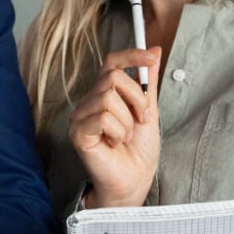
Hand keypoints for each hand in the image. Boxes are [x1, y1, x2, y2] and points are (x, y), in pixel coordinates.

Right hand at [69, 47, 162, 206]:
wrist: (134, 181)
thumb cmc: (138, 152)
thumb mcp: (149, 111)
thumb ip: (148, 83)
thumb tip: (155, 52)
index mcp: (104, 94)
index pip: (111, 63)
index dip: (131, 55)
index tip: (152, 56)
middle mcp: (89, 102)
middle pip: (112, 77)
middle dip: (137, 98)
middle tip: (142, 119)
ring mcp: (81, 116)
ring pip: (108, 97)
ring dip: (128, 120)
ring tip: (126, 136)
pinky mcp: (78, 132)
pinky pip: (103, 117)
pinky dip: (118, 131)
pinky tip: (115, 143)